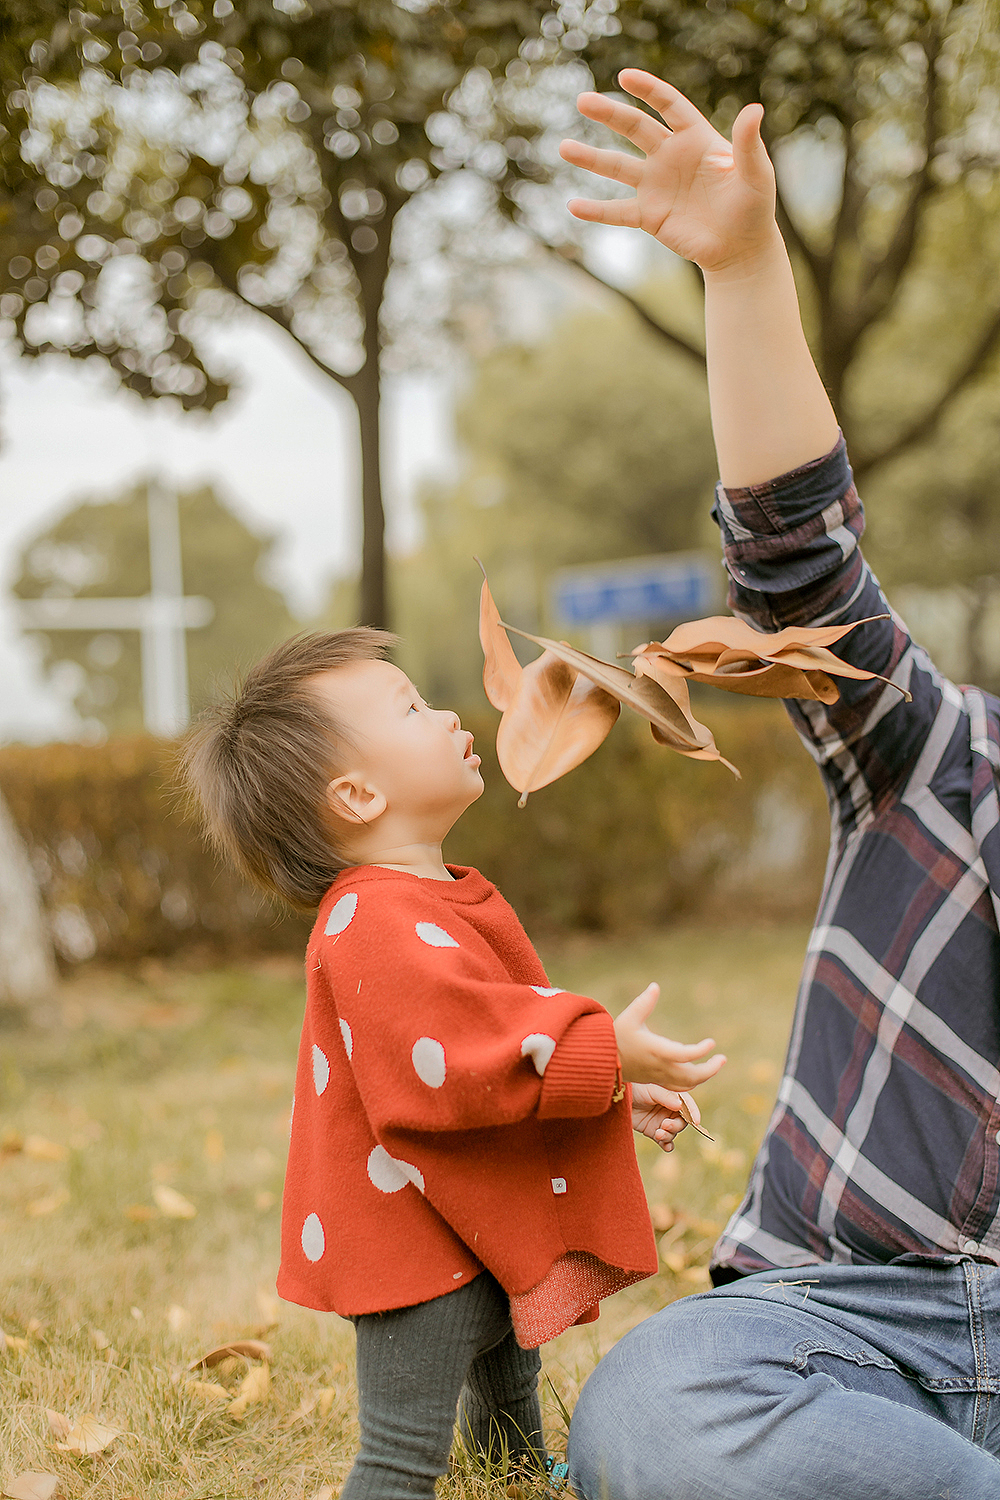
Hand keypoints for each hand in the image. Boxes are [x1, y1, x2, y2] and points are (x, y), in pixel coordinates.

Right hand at [559, 69, 776, 271]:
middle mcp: (670, 157)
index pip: (668, 106)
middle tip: (582, 100)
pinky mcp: (649, 216)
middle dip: (609, 113)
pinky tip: (573, 207)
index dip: (648, 90)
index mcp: (695, 138)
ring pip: (617, 167)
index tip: (624, 76)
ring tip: (564, 147)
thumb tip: (754, 110)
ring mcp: (656, 186)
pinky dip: (596, 211)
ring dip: (590, 158)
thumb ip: (748, 144)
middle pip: (634, 128)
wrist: (740, 249)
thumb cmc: (753, 208)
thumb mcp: (756, 174)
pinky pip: (618, 212)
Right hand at [614, 983, 724, 1089]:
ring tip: (715, 1064)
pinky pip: (680, 1088)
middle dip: (711, 1069)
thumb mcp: (629, 1017)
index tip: (712, 1042)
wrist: (601, 1062)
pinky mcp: (656, 1081)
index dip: (701, 1050)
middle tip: (723, 1059)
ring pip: (688, 1084)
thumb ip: (644, 1002)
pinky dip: (693, 1081)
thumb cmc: (614, 1038)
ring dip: (704, 1076)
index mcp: (656, 1051)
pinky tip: (698, 1071)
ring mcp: (659, 1077)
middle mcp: (660, 1067)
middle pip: (692, 1076)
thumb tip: (655, 986)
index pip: (685, 1055)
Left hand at [631, 1082, 698, 1151]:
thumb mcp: (651, 1089)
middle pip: (682, 1122)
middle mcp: (669, 1109)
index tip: (696, 1122)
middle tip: (665, 1125)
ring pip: (673, 1133)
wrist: (616, 1097)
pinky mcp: (652, 1131)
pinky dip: (667, 1145)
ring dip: (669, 1135)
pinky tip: (666, 1146)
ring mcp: (661, 1121)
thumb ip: (666, 1097)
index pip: (688, 1105)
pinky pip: (664, 1141)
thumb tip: (680, 1106)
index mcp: (672, 1097)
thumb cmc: (635, 1088)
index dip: (693, 1113)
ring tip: (658, 1134)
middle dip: (676, 1126)